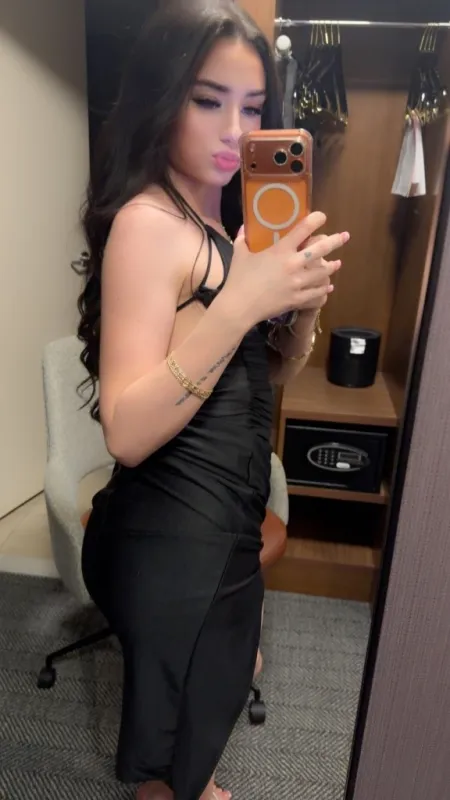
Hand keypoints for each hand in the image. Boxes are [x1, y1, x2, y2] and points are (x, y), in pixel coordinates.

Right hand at [223, 212, 348, 327]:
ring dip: (332, 266)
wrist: (240, 306)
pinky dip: (324, 289)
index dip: (316, 220)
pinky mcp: (297, 299)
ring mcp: (298, 283)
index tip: (322, 217)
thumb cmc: (238, 279)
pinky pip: (316, 293)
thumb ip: (243, 238)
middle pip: (321, 249)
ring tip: (338, 263)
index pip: (304, 229)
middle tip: (345, 236)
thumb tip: (244, 226)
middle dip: (336, 241)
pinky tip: (329, 286)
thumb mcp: (239, 254)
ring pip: (323, 272)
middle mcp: (293, 264)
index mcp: (281, 250)